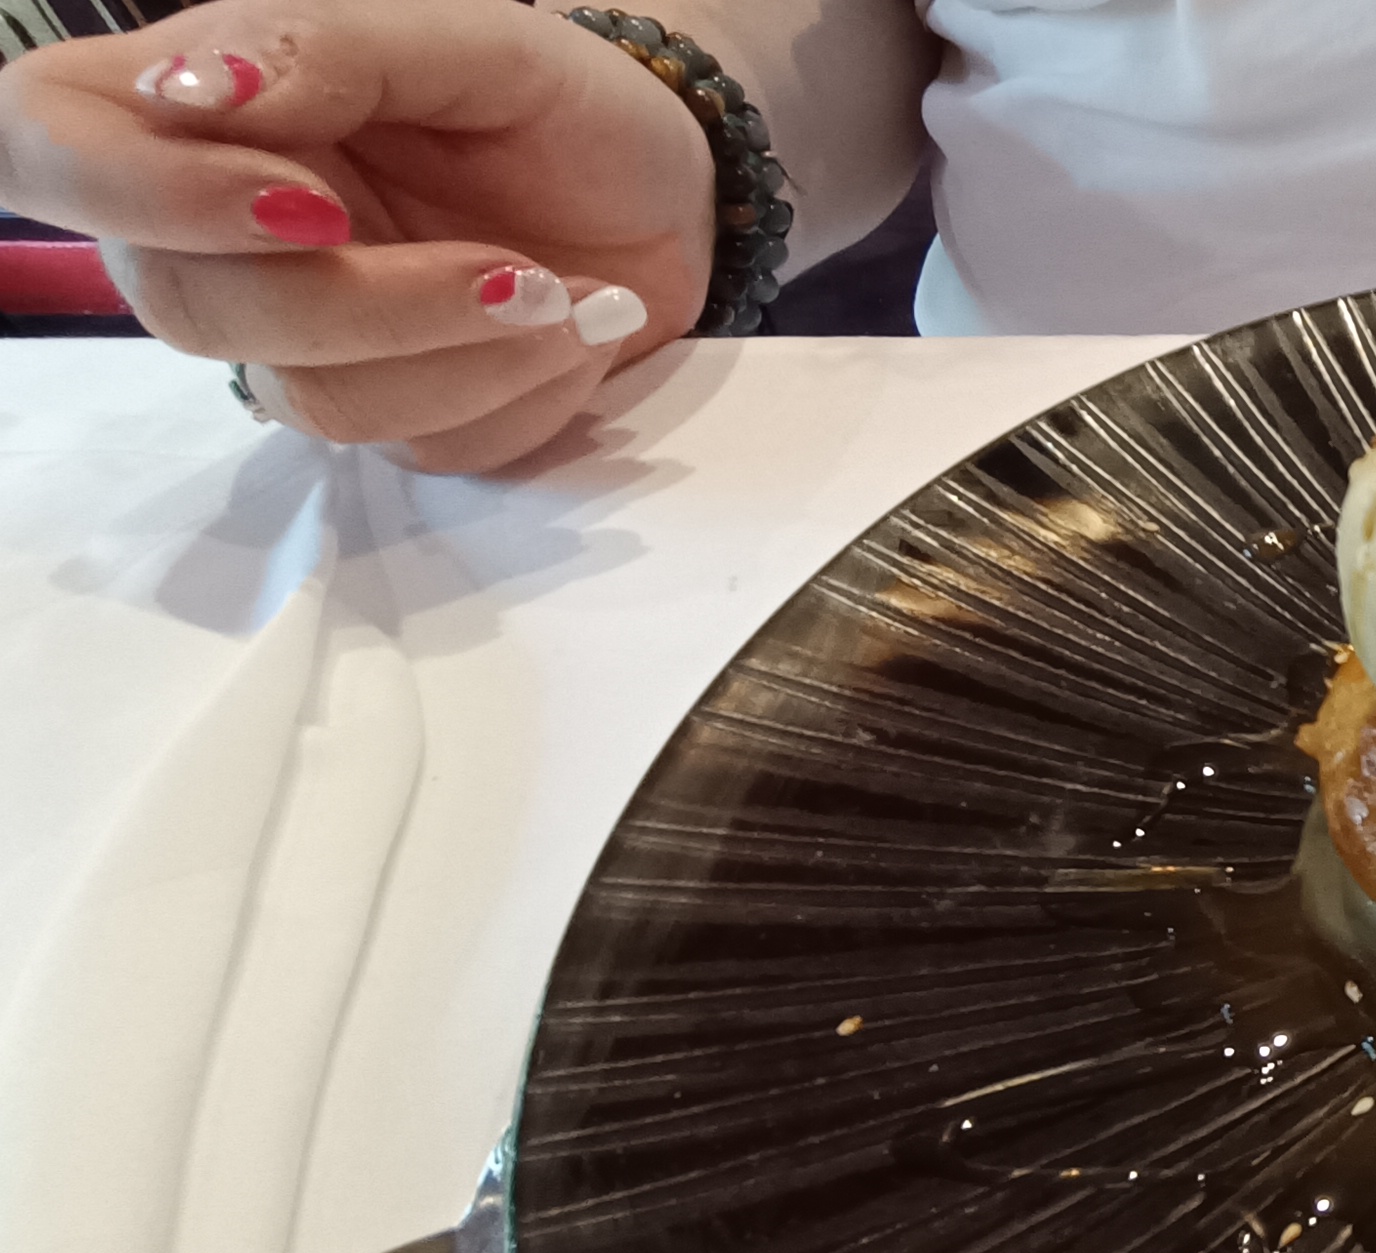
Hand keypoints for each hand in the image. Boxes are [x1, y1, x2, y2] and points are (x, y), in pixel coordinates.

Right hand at [0, 0, 711, 472]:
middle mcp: (211, 229)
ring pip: (310, 402)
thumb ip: (326, 48)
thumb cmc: (558, 99)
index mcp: (191, 106)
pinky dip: (516, 394)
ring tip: (566, 292)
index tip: (309, 206)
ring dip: (465, 356)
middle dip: (370, 305)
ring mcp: (296, 332)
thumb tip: (197, 91)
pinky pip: (415, 445)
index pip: (46, 146)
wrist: (671, 190)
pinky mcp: (387, 409)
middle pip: (192, 310)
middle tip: (515, 266)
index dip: (146, 198)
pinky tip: (568, 331)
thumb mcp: (471, 38)